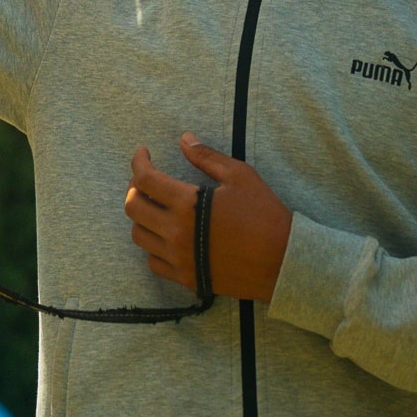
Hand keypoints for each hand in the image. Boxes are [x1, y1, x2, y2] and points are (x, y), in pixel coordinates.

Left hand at [124, 133, 292, 302]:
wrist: (283, 262)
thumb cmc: (264, 215)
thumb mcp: (240, 176)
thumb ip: (207, 157)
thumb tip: (184, 139)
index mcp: (187, 205)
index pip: (145, 179)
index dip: (139, 161)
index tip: (144, 153)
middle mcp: (176, 233)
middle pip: (133, 207)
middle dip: (134, 187)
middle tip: (147, 179)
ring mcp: (179, 259)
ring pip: (139, 236)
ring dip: (141, 216)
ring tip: (154, 206)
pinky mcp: (186, 278)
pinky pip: (153, 263)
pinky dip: (152, 246)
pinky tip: (164, 235)